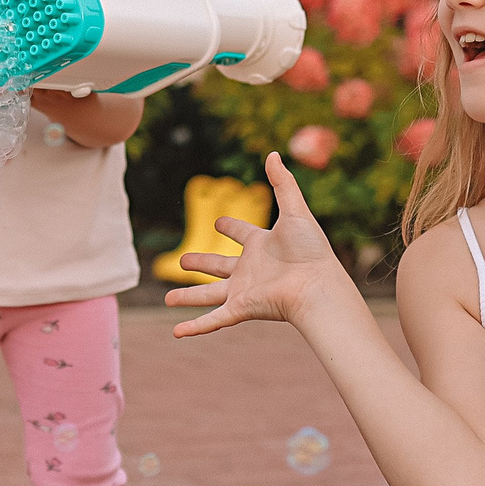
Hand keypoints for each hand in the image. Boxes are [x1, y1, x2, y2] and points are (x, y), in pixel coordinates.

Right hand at [166, 153, 350, 336]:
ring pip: (208, 295)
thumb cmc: (311, 250)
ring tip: (167, 299)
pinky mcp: (242, 308)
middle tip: (182, 260)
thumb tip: (272, 153)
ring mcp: (244, 290)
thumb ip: (283, 183)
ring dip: (187, 298)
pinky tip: (176, 332)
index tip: (219, 221)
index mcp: (261, 244)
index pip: (241, 233)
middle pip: (218, 266)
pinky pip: (213, 319)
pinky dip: (194, 327)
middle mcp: (250, 269)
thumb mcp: (295, 211)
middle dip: (200, 263)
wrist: (317, 285)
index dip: (230, 227)